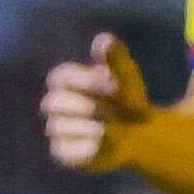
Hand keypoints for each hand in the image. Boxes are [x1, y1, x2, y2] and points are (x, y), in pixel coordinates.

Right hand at [42, 33, 151, 171]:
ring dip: (95, 126)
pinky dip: (94, 146)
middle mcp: (55, 105)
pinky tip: (113, 141)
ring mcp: (58, 130)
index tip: (112, 84)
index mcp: (65, 81)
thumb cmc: (129, 101)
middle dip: (88, 106)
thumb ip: (116, 60)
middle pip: (54, 103)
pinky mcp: (65, 154)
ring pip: (63, 127)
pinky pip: (71, 151)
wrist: (140, 134)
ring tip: (121, 127)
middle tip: (116, 110)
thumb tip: (104, 40)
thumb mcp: (127, 78)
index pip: (60, 77)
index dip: (84, 81)